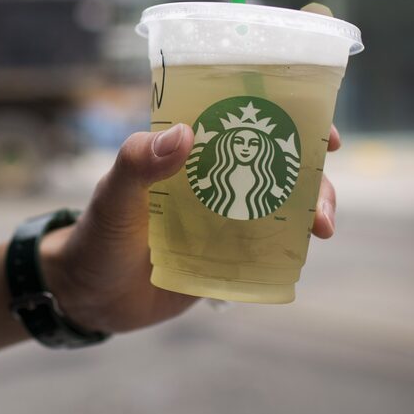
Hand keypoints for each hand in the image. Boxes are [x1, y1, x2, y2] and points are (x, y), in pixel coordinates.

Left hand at [41, 123, 341, 333]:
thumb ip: (139, 163)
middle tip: (323, 196)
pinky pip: (269, 245)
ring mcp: (222, 217)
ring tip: (322, 228)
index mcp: (186, 152)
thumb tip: (186, 134)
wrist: (90, 297)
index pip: (239, 120)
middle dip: (310, 172)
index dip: (282, 117)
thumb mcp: (113, 197)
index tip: (318, 127)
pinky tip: (305, 249)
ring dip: (309, 208)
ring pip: (280, 203)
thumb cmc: (97, 236)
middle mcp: (210, 179)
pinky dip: (292, 244)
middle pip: (274, 163)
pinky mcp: (227, 255)